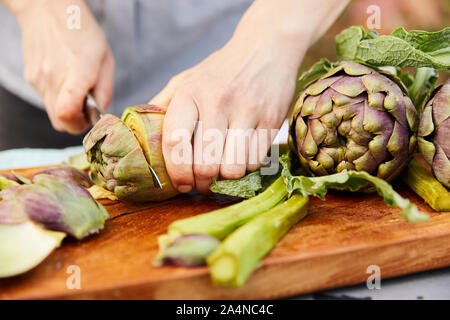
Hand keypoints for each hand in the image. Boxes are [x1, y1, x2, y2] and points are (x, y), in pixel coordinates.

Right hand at [16, 0, 113, 133]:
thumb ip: (105, 90)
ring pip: (52, 114)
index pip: (67, 112)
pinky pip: (46, 101)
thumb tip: (100, 113)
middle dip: (77, 122)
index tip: (92, 115)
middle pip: (61, 122)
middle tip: (87, 108)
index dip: (81, 123)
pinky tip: (65, 80)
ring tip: (77, 89)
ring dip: (68, 111)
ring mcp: (38, 78)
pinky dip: (58, 99)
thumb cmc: (82, 32)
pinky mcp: (30, 78)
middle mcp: (54, 76)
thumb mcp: (106, 58)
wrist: (47, 8)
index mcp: (78, 69)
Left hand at [150, 20, 304, 193]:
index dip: (177, 172)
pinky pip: (255, 161)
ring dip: (226, 178)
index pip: (175, 141)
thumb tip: (142, 134)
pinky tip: (242, 158)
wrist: (266, 47)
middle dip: (203, 182)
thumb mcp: (186, 79)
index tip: (181, 184)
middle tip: (203, 183)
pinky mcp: (271, 120)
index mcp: (190, 93)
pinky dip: (247, 168)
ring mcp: (247, 111)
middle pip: (206, 164)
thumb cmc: (221, 70)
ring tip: (223, 170)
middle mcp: (218, 101)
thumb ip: (162, 105)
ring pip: (233, 168)